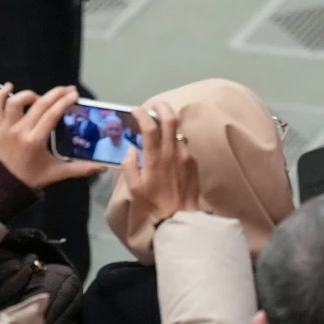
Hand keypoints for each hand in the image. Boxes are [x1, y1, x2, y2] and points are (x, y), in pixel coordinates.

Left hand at [0, 84, 106, 188]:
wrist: (6, 186)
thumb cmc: (33, 177)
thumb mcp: (58, 173)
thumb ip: (81, 169)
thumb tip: (102, 167)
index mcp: (35, 141)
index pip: (51, 114)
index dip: (64, 102)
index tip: (74, 94)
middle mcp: (20, 131)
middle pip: (38, 105)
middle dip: (55, 94)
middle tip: (68, 90)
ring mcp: (6, 128)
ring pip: (15, 102)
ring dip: (30, 95)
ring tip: (41, 97)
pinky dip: (0, 95)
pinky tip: (9, 86)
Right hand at [121, 102, 199, 222]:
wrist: (179, 218)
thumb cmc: (154, 204)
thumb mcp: (134, 188)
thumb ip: (130, 166)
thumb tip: (131, 150)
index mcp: (155, 158)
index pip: (150, 128)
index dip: (142, 115)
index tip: (135, 110)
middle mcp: (173, 152)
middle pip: (170, 120)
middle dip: (161, 107)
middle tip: (154, 105)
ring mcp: (186, 156)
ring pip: (179, 131)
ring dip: (170, 124)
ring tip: (161, 125)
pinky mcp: (194, 162)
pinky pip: (185, 144)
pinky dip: (176, 139)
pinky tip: (171, 145)